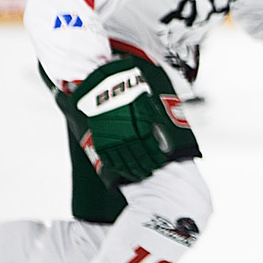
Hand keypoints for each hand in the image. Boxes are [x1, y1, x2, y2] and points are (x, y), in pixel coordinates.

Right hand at [72, 59, 172, 182]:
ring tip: (139, 175)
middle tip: (150, 172)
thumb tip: (162, 141)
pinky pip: (109, 159)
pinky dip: (117, 167)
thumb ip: (154, 126)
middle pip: (139, 160)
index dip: (156, 160)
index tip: (160, 164)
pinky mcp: (100, 141)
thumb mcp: (148, 108)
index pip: (151, 152)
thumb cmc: (131, 95)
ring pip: (124, 163)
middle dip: (146, 168)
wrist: (108, 87)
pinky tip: (122, 170)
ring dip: (133, 171)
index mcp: (142, 130)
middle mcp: (127, 138)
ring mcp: (112, 141)